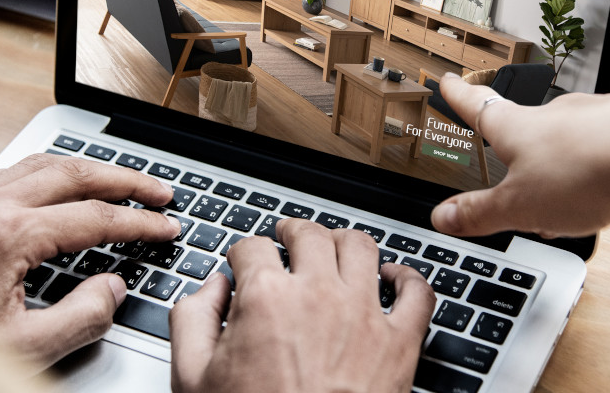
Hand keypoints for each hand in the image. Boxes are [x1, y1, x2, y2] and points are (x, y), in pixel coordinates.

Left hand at [0, 153, 181, 368]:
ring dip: (91, 168)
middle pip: (77, 173)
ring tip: (123, 180)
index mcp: (9, 235)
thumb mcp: (20, 347)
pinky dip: (54, 170)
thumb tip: (112, 289)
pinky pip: (17, 170)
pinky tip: (63, 181)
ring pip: (46, 163)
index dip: (140, 223)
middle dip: (127, 180)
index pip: (95, 218)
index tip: (168, 227)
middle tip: (161, 191)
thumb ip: (79, 318)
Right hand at [169, 219, 435, 392]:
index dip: (243, 253)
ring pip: (361, 247)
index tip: (244, 261)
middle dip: (293, 231)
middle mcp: (318, 295)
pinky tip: (394, 277)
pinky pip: (417, 292)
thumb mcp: (193, 378)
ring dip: (344, 241)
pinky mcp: (400, 342)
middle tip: (288, 237)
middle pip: (309, 234)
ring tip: (335, 245)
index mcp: (266, 299)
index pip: (252, 247)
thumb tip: (210, 289)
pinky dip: (408, 277)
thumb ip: (192, 320)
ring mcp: (363, 315)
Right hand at [430, 77, 609, 237]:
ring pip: (576, 144)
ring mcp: (600, 117)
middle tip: (523, 184)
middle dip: (526, 157)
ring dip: (572, 170)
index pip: (479, 107)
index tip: (450, 82)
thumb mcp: (519, 207)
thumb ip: (480, 213)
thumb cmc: (587, 173)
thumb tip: (443, 217)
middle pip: (531, 131)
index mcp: (519, 128)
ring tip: (579, 204)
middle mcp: (558, 114)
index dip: (460, 97)